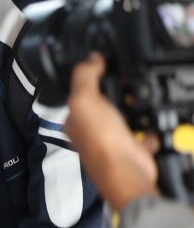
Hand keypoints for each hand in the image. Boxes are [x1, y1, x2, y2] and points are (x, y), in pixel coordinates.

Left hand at [65, 53, 157, 209]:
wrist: (127, 169)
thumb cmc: (101, 137)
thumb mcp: (84, 99)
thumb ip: (85, 76)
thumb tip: (93, 57)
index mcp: (74, 119)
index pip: (79, 93)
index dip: (91, 77)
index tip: (106, 64)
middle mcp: (91, 130)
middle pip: (104, 103)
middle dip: (117, 91)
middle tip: (130, 78)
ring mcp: (112, 140)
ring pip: (125, 116)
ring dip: (135, 106)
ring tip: (143, 92)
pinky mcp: (133, 147)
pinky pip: (144, 131)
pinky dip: (150, 125)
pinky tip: (153, 115)